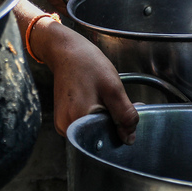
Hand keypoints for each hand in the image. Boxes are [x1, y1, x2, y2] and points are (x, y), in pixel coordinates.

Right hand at [20, 3, 137, 142]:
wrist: (66, 51)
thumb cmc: (87, 64)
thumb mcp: (113, 88)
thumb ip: (125, 116)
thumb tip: (129, 138)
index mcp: (78, 119)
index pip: (107, 138)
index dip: (120, 127)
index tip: (122, 110)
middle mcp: (66, 127)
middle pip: (98, 137)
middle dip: (111, 122)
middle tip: (112, 99)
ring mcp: (62, 124)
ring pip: (92, 132)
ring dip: (103, 119)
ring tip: (101, 97)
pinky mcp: (63, 120)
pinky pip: (85, 126)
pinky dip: (94, 116)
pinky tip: (94, 100)